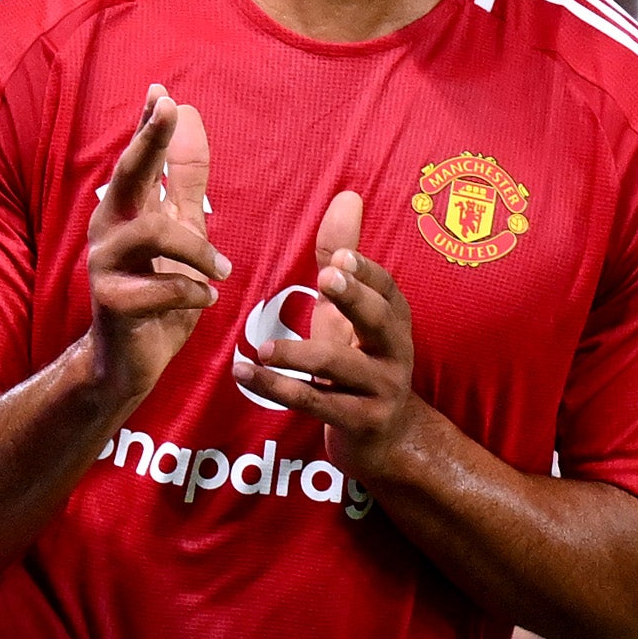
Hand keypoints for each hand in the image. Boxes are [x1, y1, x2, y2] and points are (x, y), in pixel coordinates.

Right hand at [84, 85, 228, 409]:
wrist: (129, 359)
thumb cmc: (156, 292)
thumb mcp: (181, 232)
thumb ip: (184, 179)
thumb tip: (189, 116)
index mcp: (126, 211)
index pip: (137, 159)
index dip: (147, 125)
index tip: (161, 91)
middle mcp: (108, 230)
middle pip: (127, 175)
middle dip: (148, 139)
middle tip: (167, 108)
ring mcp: (104, 265)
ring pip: (153, 232)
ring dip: (198, 250)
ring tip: (222, 270)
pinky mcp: (113, 302)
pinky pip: (162, 286)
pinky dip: (192, 291)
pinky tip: (204, 299)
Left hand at [229, 189, 428, 480]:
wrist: (386, 442)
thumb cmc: (359, 365)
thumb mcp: (349, 313)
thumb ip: (344, 258)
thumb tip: (347, 195)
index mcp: (393, 321)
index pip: (387, 290)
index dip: (367, 274)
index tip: (341, 258)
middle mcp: (394, 353)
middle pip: (379, 322)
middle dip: (354, 300)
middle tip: (324, 279)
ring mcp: (380, 391)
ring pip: (341, 368)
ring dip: (299, 355)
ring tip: (261, 347)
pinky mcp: (359, 423)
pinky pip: (316, 404)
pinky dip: (277, 388)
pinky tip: (243, 373)